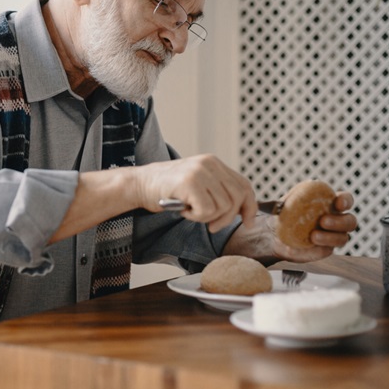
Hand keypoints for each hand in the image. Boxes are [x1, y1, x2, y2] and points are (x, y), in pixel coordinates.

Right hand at [140, 154, 256, 232]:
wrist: (139, 184)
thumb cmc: (166, 189)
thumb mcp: (197, 183)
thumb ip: (218, 190)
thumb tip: (242, 210)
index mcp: (213, 162)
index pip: (244, 185)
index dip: (250, 206)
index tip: (248, 223)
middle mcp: (209, 163)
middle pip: (237, 198)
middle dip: (227, 218)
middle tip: (211, 226)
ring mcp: (200, 172)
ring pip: (223, 207)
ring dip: (206, 217)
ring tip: (190, 210)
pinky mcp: (190, 183)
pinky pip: (207, 211)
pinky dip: (195, 217)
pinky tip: (183, 210)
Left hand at [269, 191, 357, 261]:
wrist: (276, 237)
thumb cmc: (283, 215)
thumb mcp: (283, 205)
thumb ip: (287, 200)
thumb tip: (279, 201)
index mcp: (330, 203)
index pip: (346, 199)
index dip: (346, 201)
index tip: (338, 203)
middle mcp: (336, 220)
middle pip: (350, 221)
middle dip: (340, 221)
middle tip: (323, 221)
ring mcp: (333, 236)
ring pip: (343, 238)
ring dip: (330, 237)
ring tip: (313, 236)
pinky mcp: (325, 250)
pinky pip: (327, 250)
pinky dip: (318, 248)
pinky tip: (308, 245)